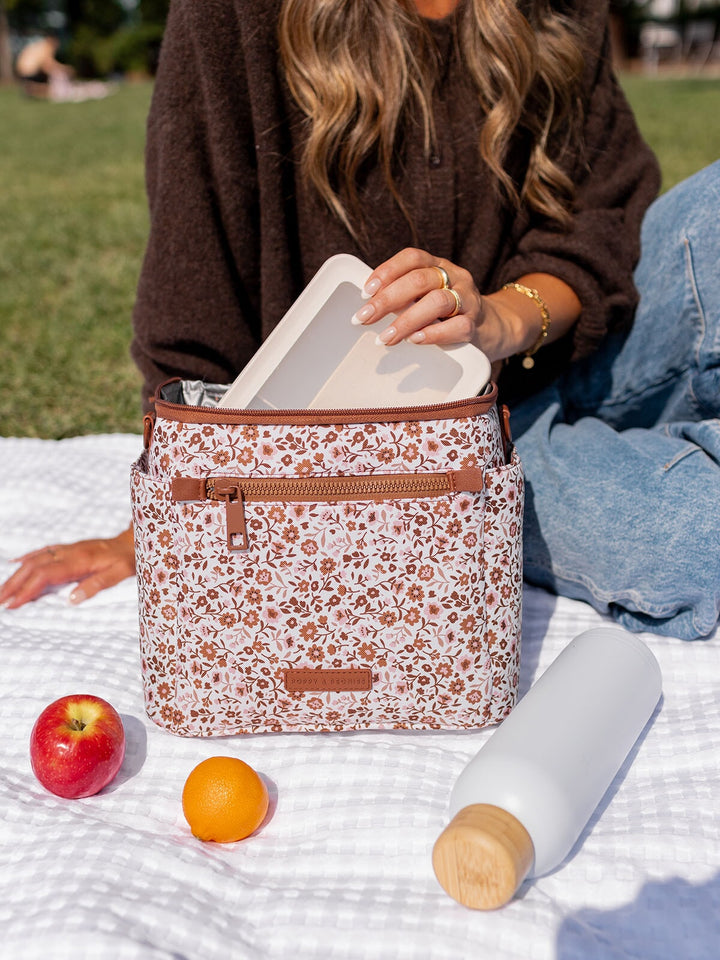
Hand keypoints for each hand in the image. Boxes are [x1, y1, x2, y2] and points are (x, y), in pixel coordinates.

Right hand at [0, 526, 134, 609]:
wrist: (135, 541)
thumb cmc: (129, 559)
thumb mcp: (120, 574)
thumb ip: (97, 585)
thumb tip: (72, 599)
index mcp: (79, 560)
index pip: (46, 575)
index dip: (27, 589)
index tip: (13, 604)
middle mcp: (69, 552)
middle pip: (33, 567)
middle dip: (14, 584)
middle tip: (0, 601)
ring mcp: (67, 549)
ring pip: (35, 559)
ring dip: (16, 575)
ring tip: (2, 591)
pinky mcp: (69, 548)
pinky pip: (43, 551)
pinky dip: (27, 558)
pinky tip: (15, 564)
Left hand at [353, 247, 522, 362]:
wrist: (491, 327)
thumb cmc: (446, 312)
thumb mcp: (426, 295)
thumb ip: (403, 296)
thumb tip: (367, 306)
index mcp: (438, 265)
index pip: (412, 258)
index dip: (387, 271)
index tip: (365, 291)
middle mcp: (454, 277)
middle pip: (419, 280)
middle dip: (387, 299)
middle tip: (364, 318)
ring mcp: (467, 299)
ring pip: (437, 302)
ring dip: (406, 320)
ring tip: (385, 338)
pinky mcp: (475, 324)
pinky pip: (457, 327)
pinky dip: (433, 334)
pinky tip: (415, 340)